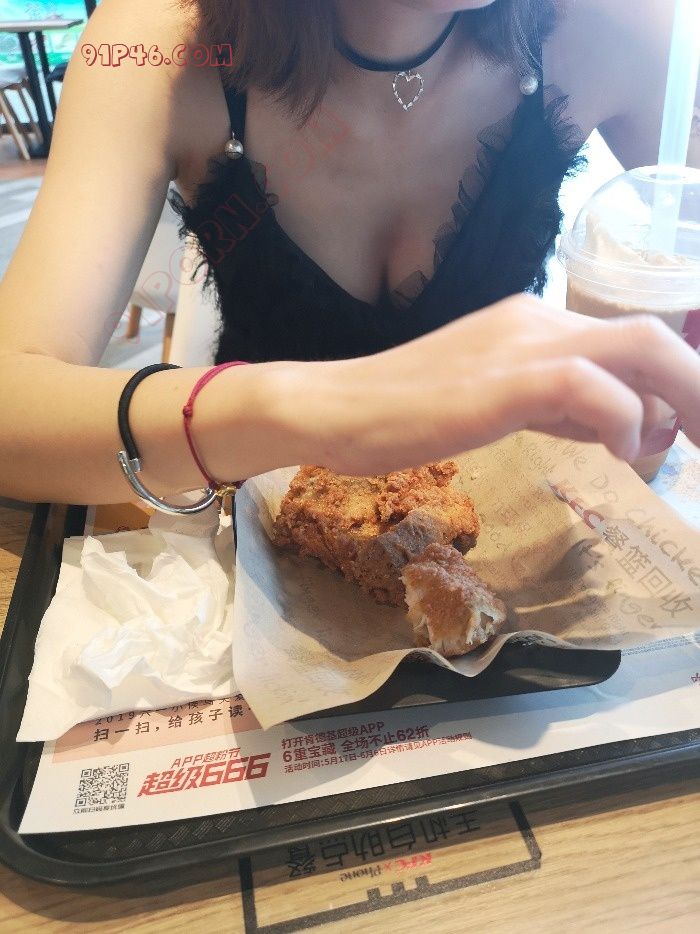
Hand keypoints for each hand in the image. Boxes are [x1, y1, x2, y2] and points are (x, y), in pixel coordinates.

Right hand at [289, 294, 699, 474]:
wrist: (334, 409)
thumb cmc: (404, 415)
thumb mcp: (498, 405)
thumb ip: (560, 408)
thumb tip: (626, 424)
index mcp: (534, 323)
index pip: (629, 339)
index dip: (677, 380)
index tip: (691, 426)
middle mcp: (536, 320)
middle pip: (653, 334)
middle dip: (698, 386)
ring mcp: (519, 344)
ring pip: (637, 348)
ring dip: (682, 400)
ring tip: (678, 449)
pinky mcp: (501, 380)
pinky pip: (590, 387)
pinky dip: (623, 420)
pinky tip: (619, 452)